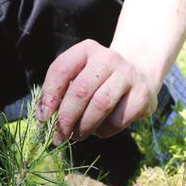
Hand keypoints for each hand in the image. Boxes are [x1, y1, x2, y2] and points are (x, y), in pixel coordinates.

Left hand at [35, 39, 157, 145]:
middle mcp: (108, 58)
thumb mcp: (80, 75)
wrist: (140, 74)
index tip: (43, 118)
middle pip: (80, 90)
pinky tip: (98, 130)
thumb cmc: (99, 79)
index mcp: (87, 49)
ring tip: (76, 136)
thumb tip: (44, 117)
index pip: (61, 69)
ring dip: (84, 126)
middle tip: (58, 136)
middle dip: (66, 117)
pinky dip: (103, 131)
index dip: (49, 95)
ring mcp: (128, 75)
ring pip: (100, 105)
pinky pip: (117, 120)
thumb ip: (62, 91)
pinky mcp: (142, 96)